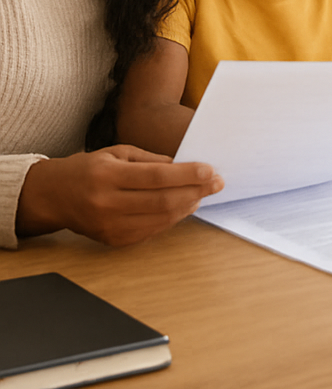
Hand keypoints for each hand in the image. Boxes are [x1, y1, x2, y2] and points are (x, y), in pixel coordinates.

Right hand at [16, 145, 223, 246]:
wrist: (53, 196)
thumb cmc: (90, 168)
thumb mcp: (118, 152)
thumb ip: (151, 160)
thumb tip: (185, 166)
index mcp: (107, 176)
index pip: (156, 177)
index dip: (187, 174)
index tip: (211, 170)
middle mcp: (107, 203)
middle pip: (161, 200)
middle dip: (196, 191)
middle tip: (217, 183)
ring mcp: (109, 226)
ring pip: (159, 219)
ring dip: (187, 206)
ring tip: (203, 193)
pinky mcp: (112, 240)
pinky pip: (150, 231)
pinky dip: (172, 219)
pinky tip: (184, 206)